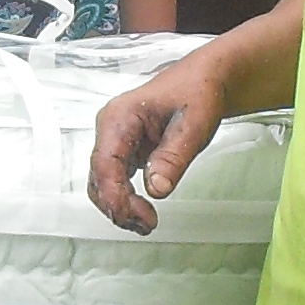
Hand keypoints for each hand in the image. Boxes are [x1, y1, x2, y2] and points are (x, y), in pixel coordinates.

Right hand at [87, 54, 231, 234]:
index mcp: (119, 117)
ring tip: (147, 223)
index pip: (104, 163)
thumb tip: (156, 189)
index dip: (113, 194)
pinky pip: (117, 181)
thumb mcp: (194, 124)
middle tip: (147, 224)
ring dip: (121, 207)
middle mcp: (111, 130)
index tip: (130, 215)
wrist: (205, 80)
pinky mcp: (126, 152)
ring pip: (104, 184)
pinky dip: (127, 200)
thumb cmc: (198, 92)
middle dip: (117, 206)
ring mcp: (116, 142)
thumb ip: (173, 157)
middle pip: (99, 178)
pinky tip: (144, 213)